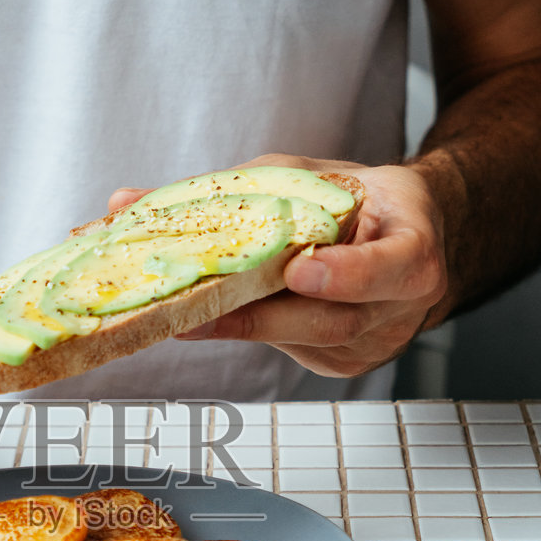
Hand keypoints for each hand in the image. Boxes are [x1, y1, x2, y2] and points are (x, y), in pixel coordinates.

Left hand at [108, 152, 450, 376]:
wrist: (402, 235)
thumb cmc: (357, 199)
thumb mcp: (302, 177)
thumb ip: (231, 190)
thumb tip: (125, 201)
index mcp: (414, 247)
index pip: (393, 267)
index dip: (350, 274)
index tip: (301, 271)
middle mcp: (400, 306)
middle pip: (331, 321)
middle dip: (259, 317)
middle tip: (199, 314)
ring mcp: (373, 343)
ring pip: (305, 341)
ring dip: (241, 330)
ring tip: (184, 321)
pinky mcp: (343, 363)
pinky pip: (294, 351)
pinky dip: (250, 333)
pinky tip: (209, 324)